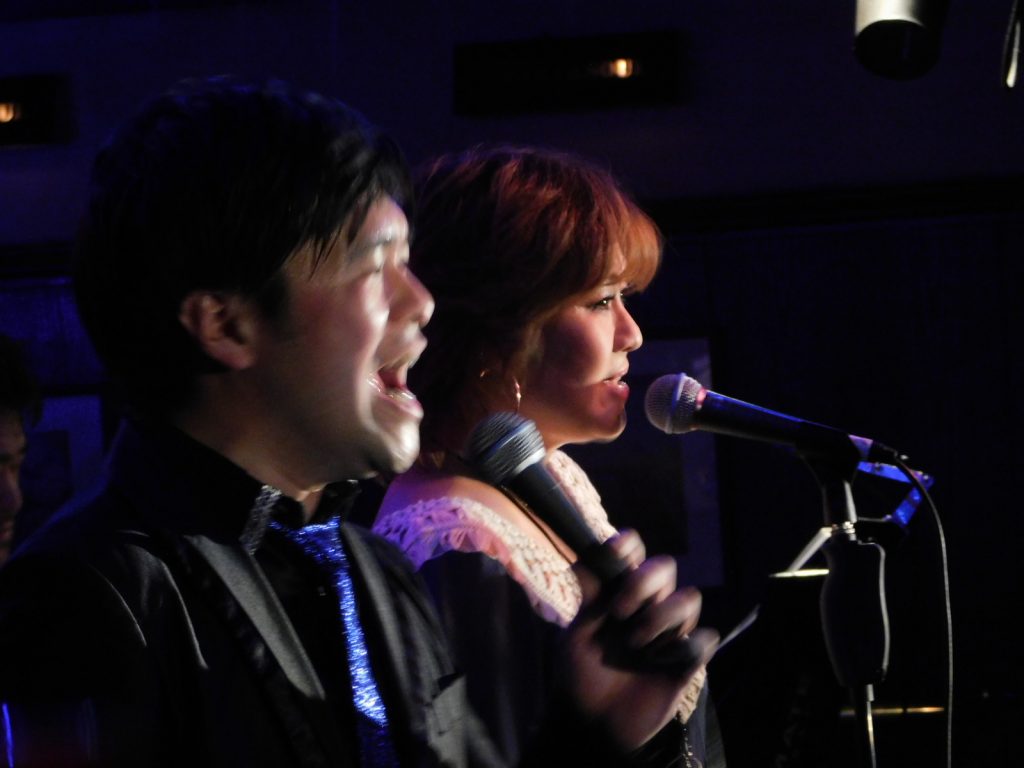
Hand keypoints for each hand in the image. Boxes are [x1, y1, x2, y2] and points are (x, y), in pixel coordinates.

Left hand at [563, 530, 717, 749]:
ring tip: (636, 645)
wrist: (592, 722)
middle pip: (665, 566)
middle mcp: (647, 605)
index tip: (616, 556)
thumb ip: (587, 598)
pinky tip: (660, 664)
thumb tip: (583, 559)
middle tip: (619, 612)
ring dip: (662, 618)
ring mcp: (669, 632)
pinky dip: (685, 648)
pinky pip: (705, 639)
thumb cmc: (580, 674)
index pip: (633, 552)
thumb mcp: (576, 634)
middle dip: (643, 583)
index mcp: (619, 592)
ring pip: (689, 599)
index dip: (627, 546)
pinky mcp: (687, 661)